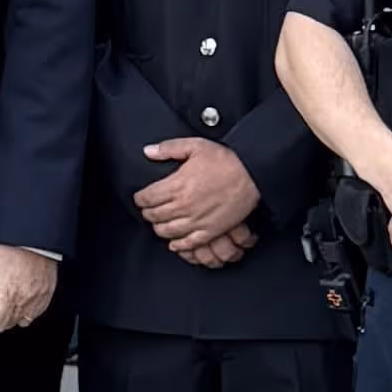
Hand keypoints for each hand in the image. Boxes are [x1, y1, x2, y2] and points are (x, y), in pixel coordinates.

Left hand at [0, 244, 60, 336]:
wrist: (30, 236)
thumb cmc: (7, 249)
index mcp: (7, 296)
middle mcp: (25, 301)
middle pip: (9, 324)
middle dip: (0, 315)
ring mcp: (38, 298)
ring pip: (24, 320)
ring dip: (15, 312)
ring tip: (11, 294)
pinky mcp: (47, 293)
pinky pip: (37, 312)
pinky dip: (29, 308)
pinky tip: (23, 294)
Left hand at [132, 134, 261, 257]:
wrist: (252, 175)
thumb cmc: (226, 160)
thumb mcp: (195, 146)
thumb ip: (169, 148)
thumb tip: (148, 151)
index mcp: (176, 185)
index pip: (146, 198)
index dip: (140, 199)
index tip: (140, 198)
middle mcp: (183, 206)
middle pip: (154, 216)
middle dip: (147, 213)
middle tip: (148, 210)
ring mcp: (196, 221)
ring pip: (167, 231)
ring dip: (159, 228)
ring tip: (159, 223)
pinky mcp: (210, 231)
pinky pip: (188, 243)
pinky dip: (177, 245)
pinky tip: (174, 242)